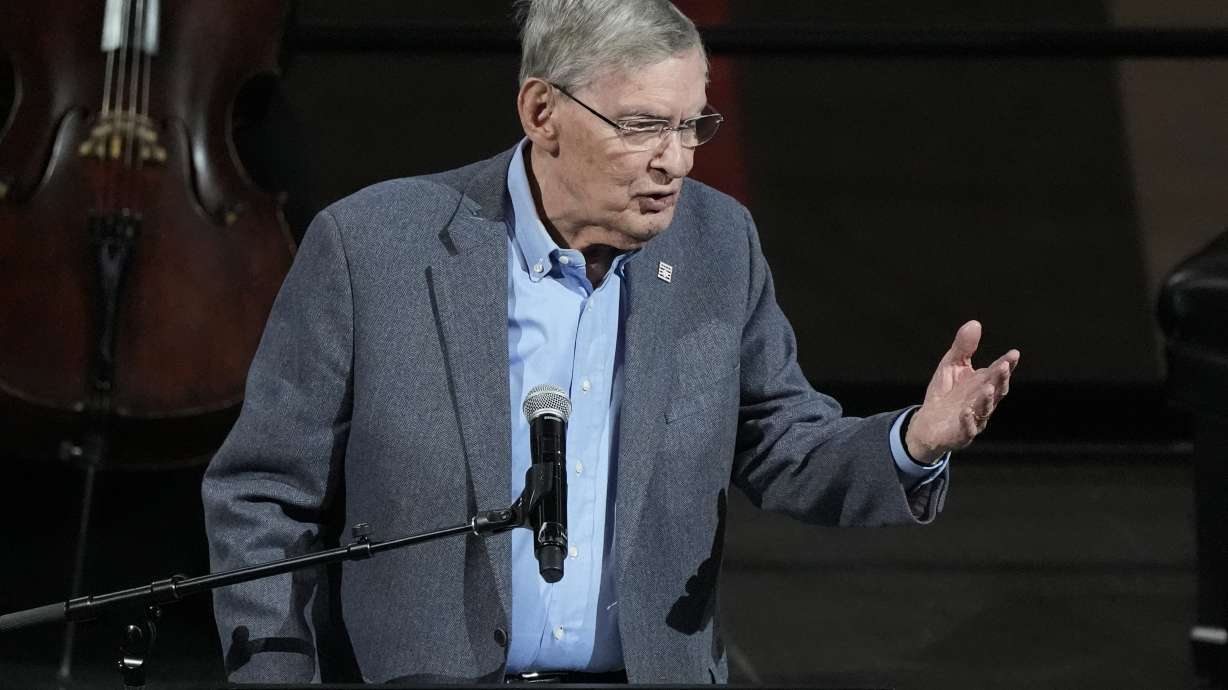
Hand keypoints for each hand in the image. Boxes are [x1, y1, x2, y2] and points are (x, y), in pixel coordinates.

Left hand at [905, 320, 1019, 463]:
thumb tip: (975, 323)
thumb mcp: (951, 365)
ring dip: (987, 399)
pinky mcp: (961, 433)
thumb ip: (963, 348)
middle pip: (996, 390)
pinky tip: (966, 412)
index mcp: (983, 384)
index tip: (1013, 354)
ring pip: (985, 410)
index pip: (998, 373)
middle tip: (1003, 366)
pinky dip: (968, 421)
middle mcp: (983, 401)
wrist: (928, 423)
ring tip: (987, 387)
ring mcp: (974, 419)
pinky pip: (966, 429)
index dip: (1007, 364)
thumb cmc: (945, 393)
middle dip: (1000, 379)